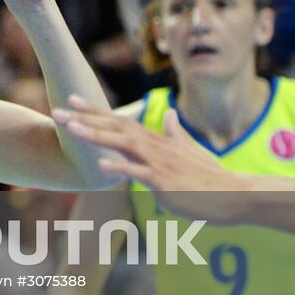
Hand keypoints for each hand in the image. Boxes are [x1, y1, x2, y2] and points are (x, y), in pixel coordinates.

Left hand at [52, 97, 248, 217]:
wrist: (237, 194)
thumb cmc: (213, 176)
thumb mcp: (193, 151)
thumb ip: (177, 133)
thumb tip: (170, 114)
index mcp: (158, 141)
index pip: (121, 121)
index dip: (95, 111)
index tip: (72, 100)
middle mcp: (155, 147)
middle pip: (115, 127)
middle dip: (85, 118)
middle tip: (57, 110)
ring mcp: (160, 164)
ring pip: (123, 146)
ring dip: (96, 136)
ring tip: (71, 129)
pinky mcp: (165, 183)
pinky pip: (139, 173)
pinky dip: (120, 168)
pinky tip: (101, 165)